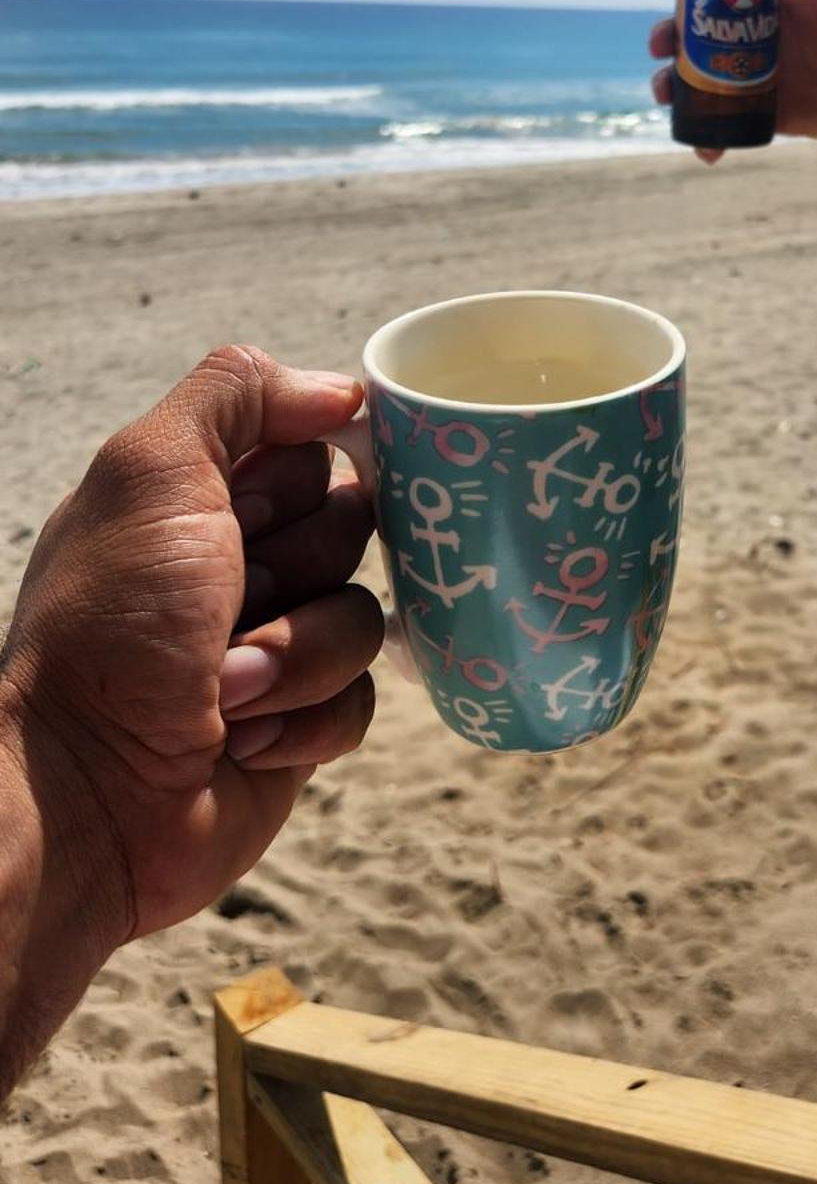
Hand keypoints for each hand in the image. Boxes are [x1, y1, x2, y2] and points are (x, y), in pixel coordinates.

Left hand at [0, 346, 382, 950]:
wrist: (86, 792)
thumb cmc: (110, 625)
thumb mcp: (152, 469)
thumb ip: (237, 394)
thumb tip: (340, 391)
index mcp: (201, 495)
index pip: (314, 448)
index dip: (296, 483)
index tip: (250, 513)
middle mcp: (240, 562)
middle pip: (353, 528)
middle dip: (297, 571)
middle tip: (227, 604)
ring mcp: (275, 645)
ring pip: (363, 619)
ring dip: (295, 657)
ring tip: (222, 691)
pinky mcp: (299, 724)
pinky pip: (363, 702)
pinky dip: (305, 721)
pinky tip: (245, 742)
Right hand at [650, 0, 816, 155]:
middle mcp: (747, 31)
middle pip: (690, 28)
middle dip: (665, 34)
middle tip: (662, 44)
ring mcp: (747, 72)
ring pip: (693, 76)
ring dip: (669, 84)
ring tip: (665, 95)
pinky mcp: (757, 111)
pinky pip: (720, 123)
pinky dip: (706, 138)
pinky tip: (705, 150)